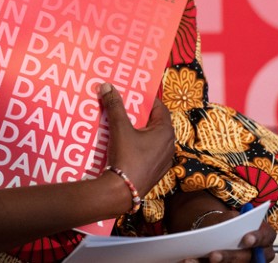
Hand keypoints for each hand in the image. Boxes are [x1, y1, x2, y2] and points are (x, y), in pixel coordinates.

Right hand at [98, 82, 174, 197]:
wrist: (123, 192)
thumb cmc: (126, 157)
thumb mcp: (119, 128)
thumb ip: (114, 106)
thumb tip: (107, 85)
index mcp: (165, 132)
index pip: (160, 108)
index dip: (147, 100)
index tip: (134, 96)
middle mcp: (169, 145)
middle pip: (156, 123)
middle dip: (142, 115)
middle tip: (127, 109)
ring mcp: (164, 160)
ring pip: (153, 139)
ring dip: (141, 131)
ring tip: (125, 127)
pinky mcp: (157, 172)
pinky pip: (150, 153)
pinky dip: (141, 146)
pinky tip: (127, 147)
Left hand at [181, 219, 276, 262]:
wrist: (218, 233)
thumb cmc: (227, 223)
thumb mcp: (228, 217)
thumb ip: (230, 220)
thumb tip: (229, 223)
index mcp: (264, 236)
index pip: (266, 237)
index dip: (257, 238)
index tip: (245, 239)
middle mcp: (260, 254)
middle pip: (248, 258)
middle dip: (229, 257)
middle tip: (213, 255)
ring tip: (194, 260)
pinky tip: (190, 261)